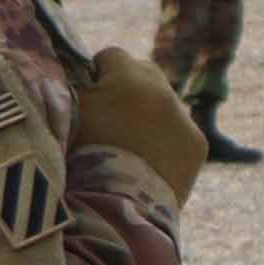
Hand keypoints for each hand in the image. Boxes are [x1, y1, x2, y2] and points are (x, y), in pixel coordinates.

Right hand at [68, 46, 207, 204]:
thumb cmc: (77, 157)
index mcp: (127, 75)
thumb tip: (76, 74)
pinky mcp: (198, 145)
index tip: (87, 96)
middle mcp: (163, 89)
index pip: (111, 56)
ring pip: (164, 103)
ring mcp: (184, 117)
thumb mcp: (65, 113)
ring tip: (127, 145)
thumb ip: (72, 86)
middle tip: (109, 118)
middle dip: (127, 88)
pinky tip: (147, 162)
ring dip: (149, 115)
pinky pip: (180, 131)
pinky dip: (166, 141)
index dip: (95, 75)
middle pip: (143, 73)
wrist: (113, 209)